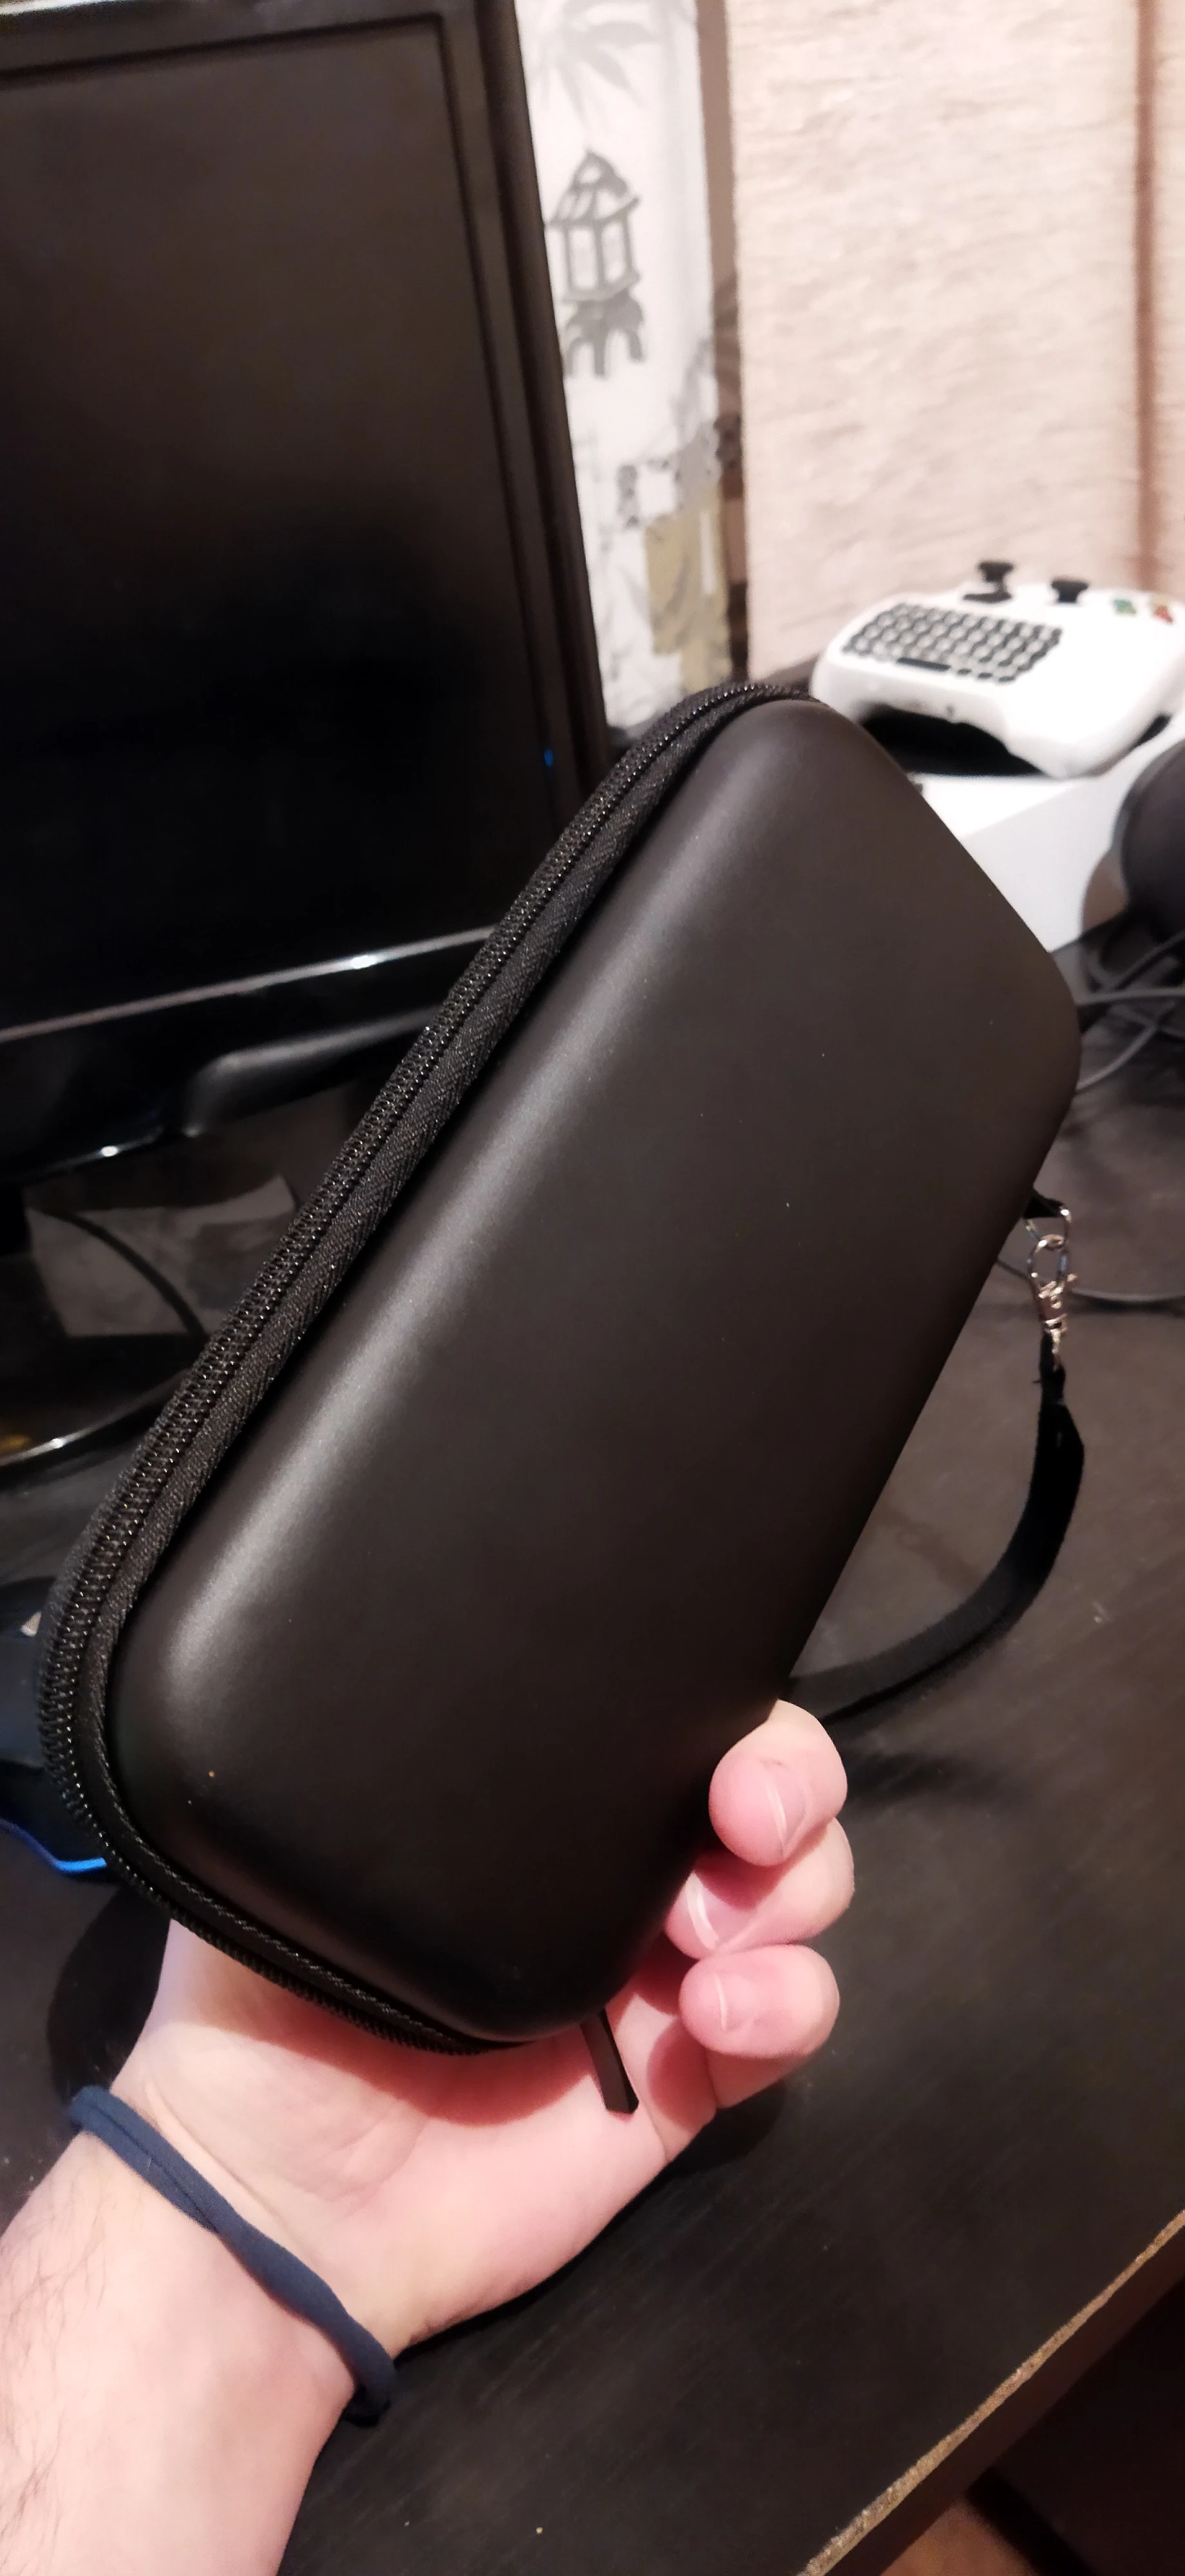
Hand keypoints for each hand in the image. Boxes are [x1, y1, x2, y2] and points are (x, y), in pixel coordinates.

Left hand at [116, 1698, 850, 2357]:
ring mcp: (661, 1975)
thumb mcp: (294, 1864)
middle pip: (766, 1788)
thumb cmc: (268, 2020)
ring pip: (797, 1893)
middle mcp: (617, 1875)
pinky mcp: (689, 2079)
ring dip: (792, 1898)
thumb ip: (366, 1784)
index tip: (712, 1741)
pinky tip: (720, 2017)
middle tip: (746, 1823)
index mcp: (534, 1812)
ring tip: (705, 1946)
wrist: (282, 2201)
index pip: (663, 1722)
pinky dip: (790, 2004)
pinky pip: (791, 2021)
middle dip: (790, 1784)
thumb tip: (431, 1689)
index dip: (719, 1709)